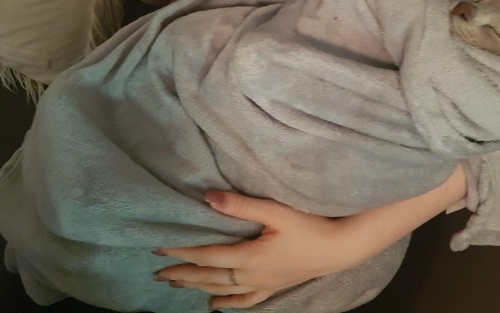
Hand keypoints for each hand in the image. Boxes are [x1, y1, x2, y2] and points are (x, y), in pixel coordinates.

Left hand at [153, 191, 360, 309]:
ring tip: (176, 285)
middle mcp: (251, 276)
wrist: (340, 248)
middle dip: (182, 274)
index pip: (206, 256)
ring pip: (222, 290)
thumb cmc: (310, 226)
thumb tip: (208, 198)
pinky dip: (227, 303)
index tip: (159, 251)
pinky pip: (245, 300)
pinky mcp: (274, 287)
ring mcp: (262, 285)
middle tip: (158, 272)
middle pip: (209, 276)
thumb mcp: (275, 211)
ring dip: (197, 287)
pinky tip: (216, 306)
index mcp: (248, 257)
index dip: (181, 254)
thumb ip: (241, 205)